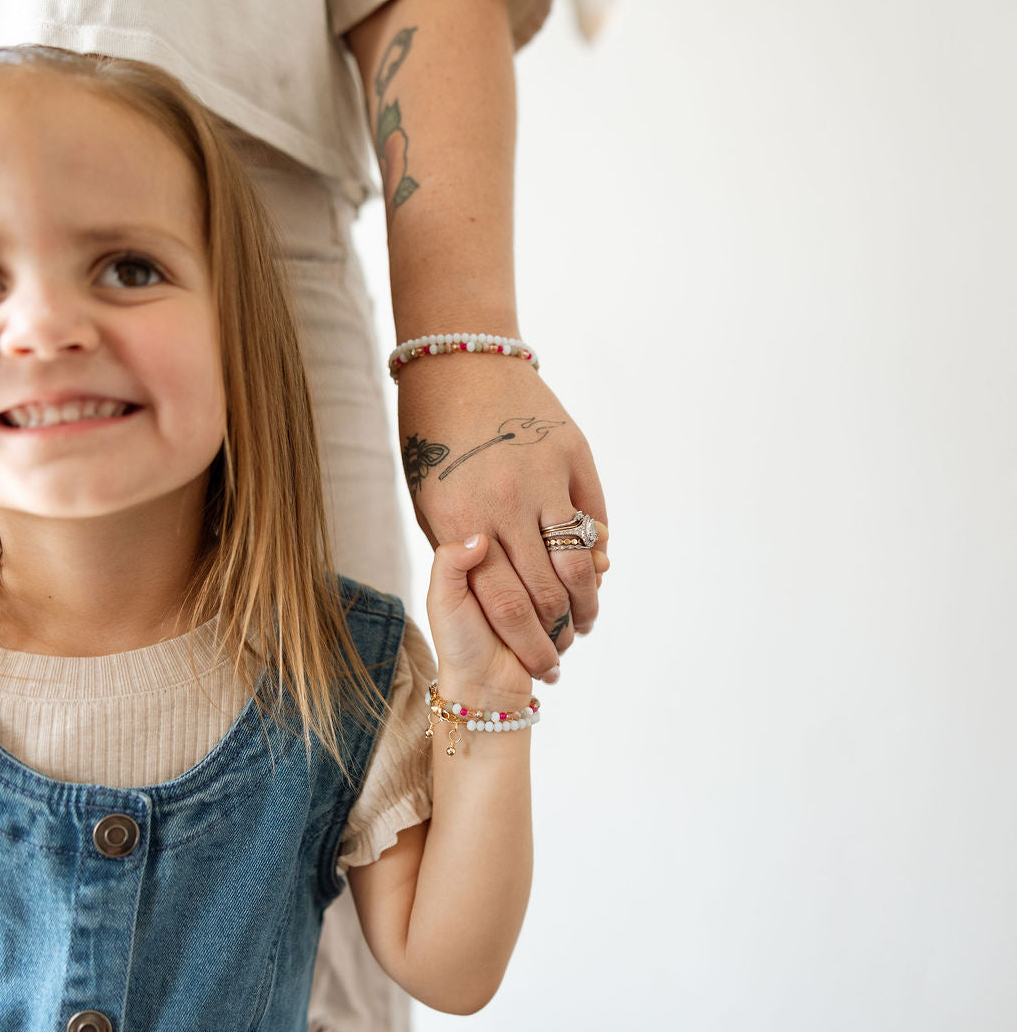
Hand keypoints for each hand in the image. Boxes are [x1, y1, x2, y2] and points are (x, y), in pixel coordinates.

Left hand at [399, 356, 608, 682]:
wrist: (456, 364)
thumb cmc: (434, 443)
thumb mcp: (433, 505)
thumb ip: (469, 556)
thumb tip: (518, 597)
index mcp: (458, 520)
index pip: (504, 606)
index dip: (529, 644)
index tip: (542, 666)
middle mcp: (503, 502)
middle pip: (545, 590)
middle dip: (560, 632)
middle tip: (566, 650)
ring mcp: (541, 476)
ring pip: (577, 558)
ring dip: (587, 598)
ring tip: (585, 619)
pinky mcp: (570, 453)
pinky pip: (593, 515)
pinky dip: (598, 549)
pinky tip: (595, 572)